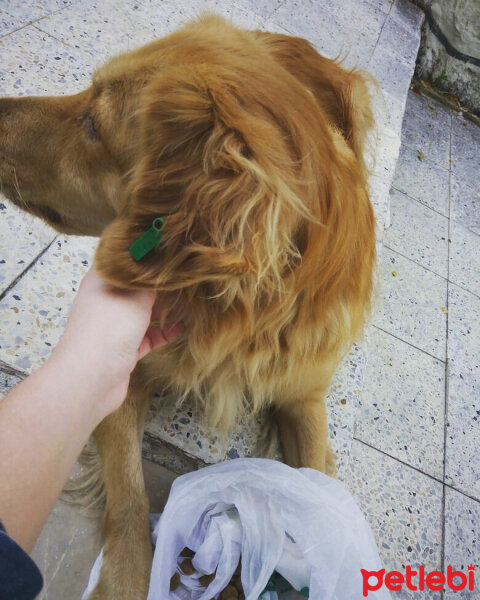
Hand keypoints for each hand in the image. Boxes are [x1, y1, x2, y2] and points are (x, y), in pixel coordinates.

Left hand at [52, 269, 182, 419]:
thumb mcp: (136, 297)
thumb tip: (168, 268)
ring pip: (145, 312)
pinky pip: (149, 335)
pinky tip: (185, 327)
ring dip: (167, 308)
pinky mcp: (125, 348)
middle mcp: (108, 299)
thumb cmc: (109, 328)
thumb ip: (154, 283)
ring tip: (193, 301)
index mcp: (102, 280)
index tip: (173, 250)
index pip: (126, 259)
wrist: (91, 378)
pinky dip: (166, 332)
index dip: (148, 254)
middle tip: (190, 277)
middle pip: (138, 286)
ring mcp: (116, 325)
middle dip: (163, 284)